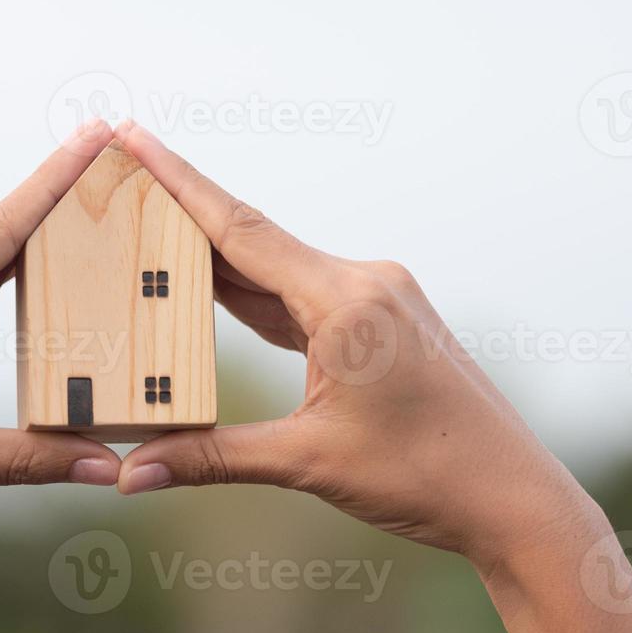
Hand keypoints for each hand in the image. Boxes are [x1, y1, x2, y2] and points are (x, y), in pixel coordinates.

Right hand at [112, 122, 598, 569]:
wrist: (512, 497)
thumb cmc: (427, 476)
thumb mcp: (309, 463)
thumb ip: (215, 458)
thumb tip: (133, 473)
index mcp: (347, 300)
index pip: (241, 231)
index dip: (179, 183)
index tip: (132, 136)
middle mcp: (364, 282)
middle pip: (252, 240)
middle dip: (182, 214)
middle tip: (119, 180)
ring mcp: (377, 298)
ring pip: (276, 269)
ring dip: (214, 256)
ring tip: (148, 232)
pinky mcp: (381, 322)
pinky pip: (301, 297)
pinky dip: (252, 295)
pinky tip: (211, 288)